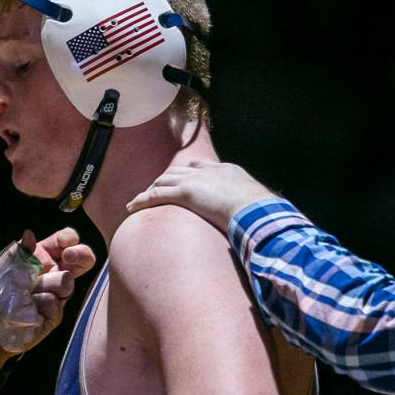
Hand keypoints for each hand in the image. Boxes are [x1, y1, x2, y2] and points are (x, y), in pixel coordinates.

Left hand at [0, 228, 95, 366]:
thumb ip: (16, 254)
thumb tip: (29, 235)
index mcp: (41, 258)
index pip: (65, 241)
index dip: (69, 238)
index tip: (63, 242)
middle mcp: (53, 275)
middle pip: (84, 258)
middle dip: (80, 254)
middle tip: (68, 256)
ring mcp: (56, 295)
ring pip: (67, 281)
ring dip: (45, 284)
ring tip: (27, 292)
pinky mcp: (54, 316)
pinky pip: (54, 303)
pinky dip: (37, 304)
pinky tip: (26, 310)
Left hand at [125, 160, 275, 231]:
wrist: (258, 210)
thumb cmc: (263, 215)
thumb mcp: (258, 209)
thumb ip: (250, 213)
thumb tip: (258, 227)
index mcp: (228, 171)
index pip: (201, 167)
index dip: (188, 174)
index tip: (182, 181)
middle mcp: (208, 172)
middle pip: (178, 171)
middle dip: (164, 180)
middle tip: (155, 191)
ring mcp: (195, 181)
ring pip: (163, 181)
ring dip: (150, 190)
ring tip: (140, 200)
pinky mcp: (184, 193)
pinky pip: (155, 195)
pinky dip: (141, 200)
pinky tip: (131, 208)